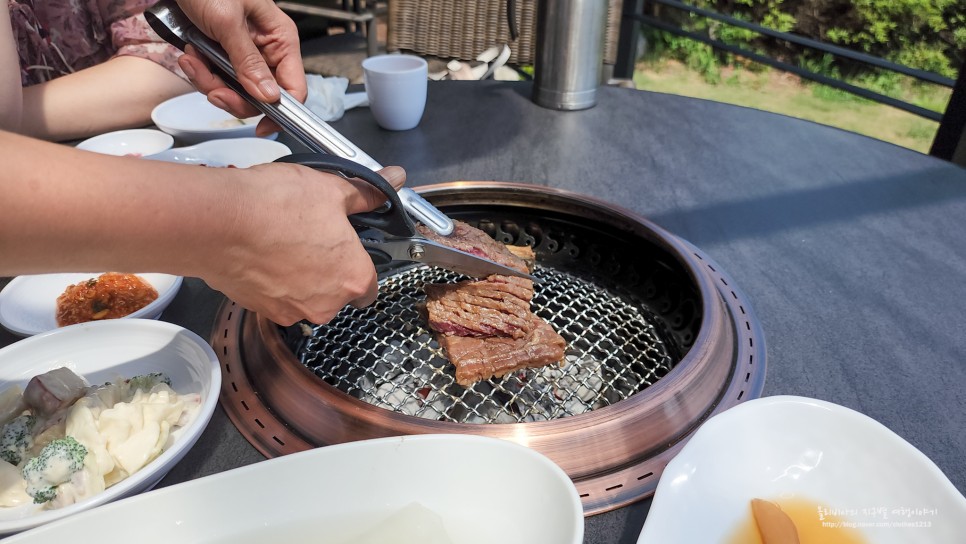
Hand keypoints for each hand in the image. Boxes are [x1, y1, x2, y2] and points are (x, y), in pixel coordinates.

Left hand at [175, 0, 304, 135]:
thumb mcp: (228, 22)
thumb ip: (248, 61)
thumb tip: (268, 95)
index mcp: (280, 39)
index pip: (294, 87)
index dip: (282, 111)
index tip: (264, 127)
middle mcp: (266, 50)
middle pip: (260, 96)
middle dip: (233, 96)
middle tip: (213, 89)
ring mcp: (244, 54)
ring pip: (235, 91)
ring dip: (210, 82)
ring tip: (194, 61)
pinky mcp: (223, 55)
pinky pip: (217, 80)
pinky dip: (200, 73)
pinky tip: (191, 55)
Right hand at [202, 165, 405, 324]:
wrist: (216, 221)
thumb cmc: (274, 207)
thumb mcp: (331, 189)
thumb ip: (365, 193)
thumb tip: (391, 180)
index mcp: (352, 278)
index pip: (370, 284)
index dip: (359, 262)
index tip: (347, 247)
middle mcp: (326, 304)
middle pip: (337, 291)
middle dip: (328, 268)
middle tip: (313, 235)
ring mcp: (291, 310)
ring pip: (306, 295)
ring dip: (300, 273)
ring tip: (285, 239)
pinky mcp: (260, 309)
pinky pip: (276, 296)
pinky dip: (273, 278)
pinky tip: (264, 251)